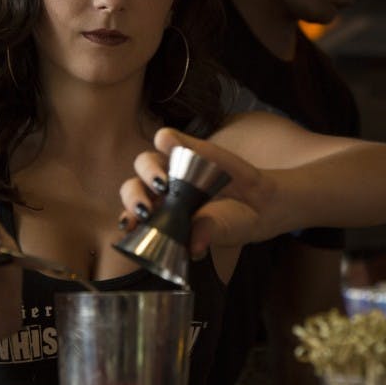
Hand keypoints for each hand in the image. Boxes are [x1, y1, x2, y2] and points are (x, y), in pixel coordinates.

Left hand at [118, 127, 274, 257]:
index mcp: (159, 217)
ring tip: (163, 183)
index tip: (131, 225)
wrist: (258, 202)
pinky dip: (166, 140)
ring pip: (145, 163)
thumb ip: (207, 234)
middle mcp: (160, 192)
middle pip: (132, 188)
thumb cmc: (232, 222)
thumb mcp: (221, 231)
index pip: (132, 216)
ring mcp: (173, 168)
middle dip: (133, 198)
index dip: (127, 219)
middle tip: (146, 209)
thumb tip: (197, 246)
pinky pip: (168, 138)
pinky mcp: (188, 147)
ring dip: (147, 171)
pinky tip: (172, 145)